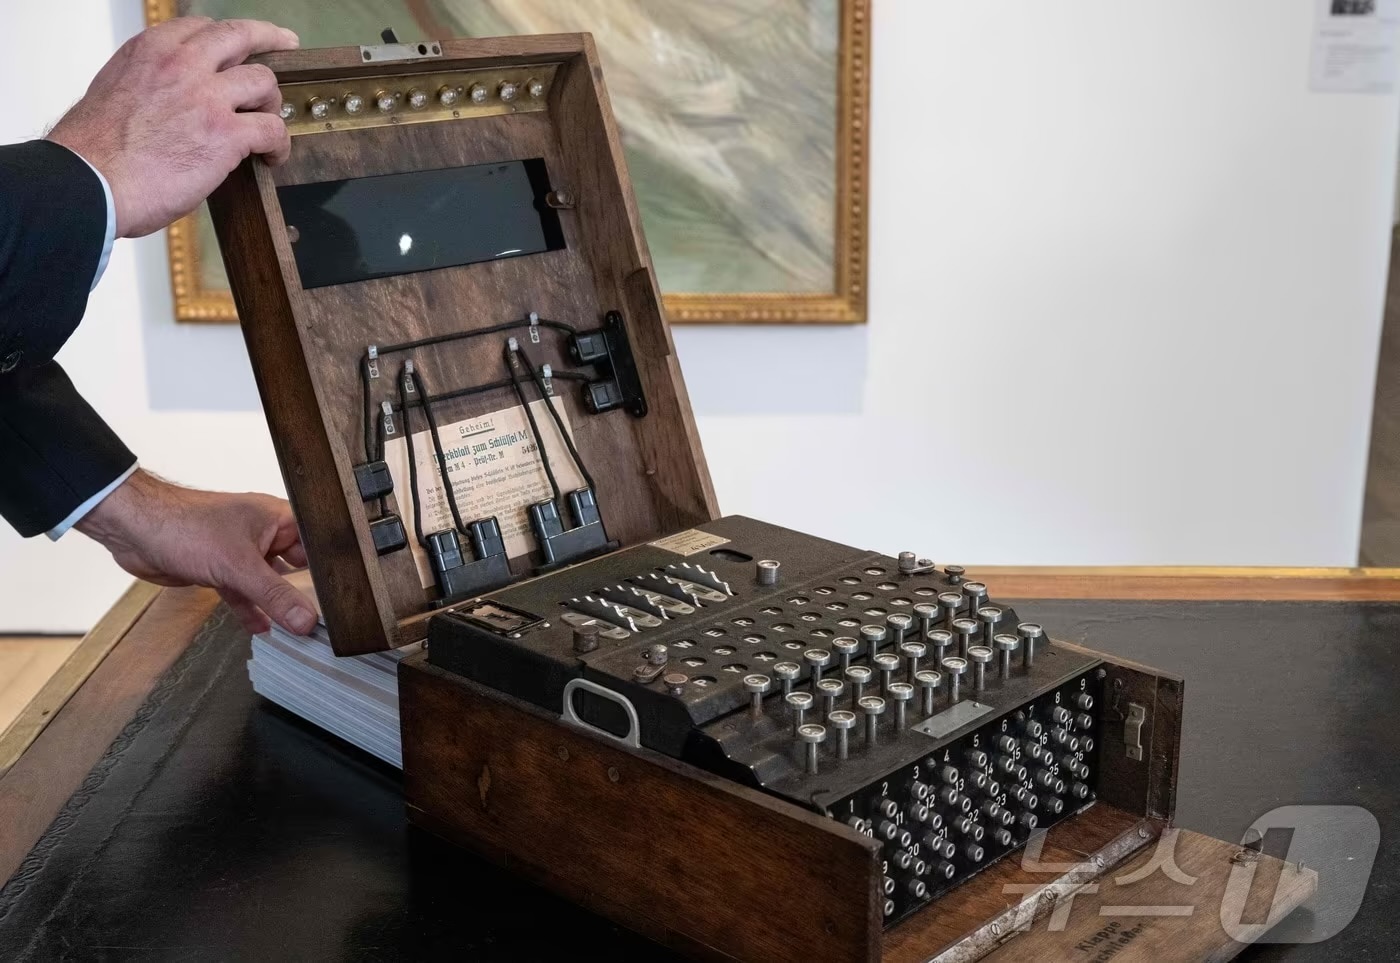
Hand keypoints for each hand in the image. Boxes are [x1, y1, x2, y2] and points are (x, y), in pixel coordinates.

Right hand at [46, 17, 298, 237]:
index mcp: (149, 52)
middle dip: (269, 37)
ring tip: (267, 126)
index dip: (225, 38)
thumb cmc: (94, 153)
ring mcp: (206, 96)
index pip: (198, 28)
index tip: (239, 45)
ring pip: (264, 81)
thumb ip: (149, 85)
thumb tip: (170, 101)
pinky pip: (273, 129)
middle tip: (286, 44)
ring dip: (272, 104)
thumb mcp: (115, 92)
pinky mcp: (226, 133)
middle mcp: (180, 64)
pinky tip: (272, 157)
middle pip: (239, 35)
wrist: (89, 182)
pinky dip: (280, 145)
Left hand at [77, 469, 317, 636]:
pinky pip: (244, 593)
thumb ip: (274, 595)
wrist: (134, 529)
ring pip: (268, 582)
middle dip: (307, 591)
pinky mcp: (220, 569)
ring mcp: (241, 552)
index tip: (346, 599)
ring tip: (300, 630)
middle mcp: (264, 533)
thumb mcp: (238, 565)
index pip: (317, 545)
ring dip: (278, 604)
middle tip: (328, 619)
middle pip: (296, 566)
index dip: (333, 570)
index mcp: (277, 518)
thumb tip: (305, 619)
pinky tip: (263, 629)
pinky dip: (252, 609)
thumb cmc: (185, 525)